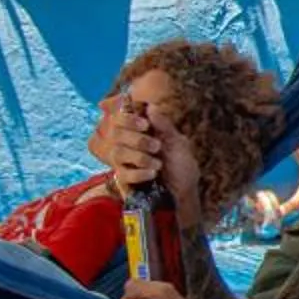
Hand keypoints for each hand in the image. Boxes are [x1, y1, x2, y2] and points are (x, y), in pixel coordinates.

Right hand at [101, 95, 203, 226]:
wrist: (184, 191)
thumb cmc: (181, 164)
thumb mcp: (177, 142)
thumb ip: (163, 125)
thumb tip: (151, 107)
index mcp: (138, 130)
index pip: (120, 116)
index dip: (127, 118)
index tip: (145, 124)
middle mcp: (127, 142)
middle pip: (115, 132)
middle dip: (137, 139)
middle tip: (157, 146)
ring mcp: (124, 161)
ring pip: (117, 152)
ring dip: (139, 157)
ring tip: (158, 164)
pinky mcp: (124, 179)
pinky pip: (122, 174)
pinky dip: (138, 173)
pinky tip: (152, 174)